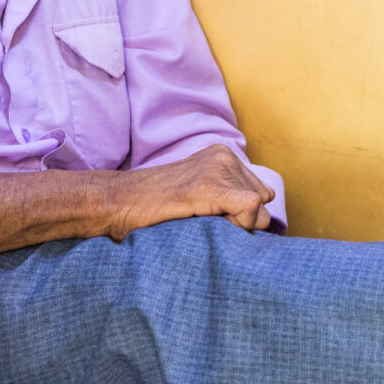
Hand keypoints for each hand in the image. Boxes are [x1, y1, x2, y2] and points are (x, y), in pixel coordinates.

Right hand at [108, 145, 274, 235]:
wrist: (115, 203)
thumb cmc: (153, 208)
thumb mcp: (199, 195)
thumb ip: (232, 196)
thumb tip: (268, 205)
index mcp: (223, 156)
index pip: (262, 195)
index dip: (243, 218)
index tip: (214, 221)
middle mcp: (224, 156)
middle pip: (263, 205)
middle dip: (242, 222)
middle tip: (204, 222)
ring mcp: (216, 168)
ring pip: (259, 211)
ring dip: (234, 227)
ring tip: (198, 220)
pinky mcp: (207, 186)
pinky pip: (250, 208)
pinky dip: (238, 225)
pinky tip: (207, 223)